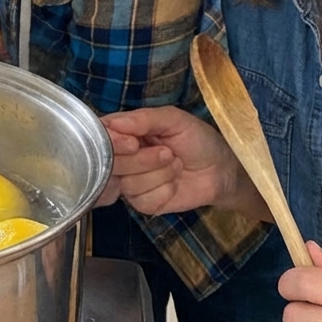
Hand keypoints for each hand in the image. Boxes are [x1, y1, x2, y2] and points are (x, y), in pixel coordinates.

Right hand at [99, 107, 262, 217]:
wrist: (221, 169)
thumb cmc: (198, 139)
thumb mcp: (174, 119)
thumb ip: (143, 118)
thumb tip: (113, 123)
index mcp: (124, 132)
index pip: (100, 137)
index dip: (112, 143)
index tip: (134, 143)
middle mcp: (122, 157)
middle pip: (110, 163)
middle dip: (142, 160)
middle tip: (167, 152)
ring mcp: (130, 182)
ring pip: (128, 183)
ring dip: (159, 174)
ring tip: (175, 164)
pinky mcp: (143, 203)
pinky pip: (142, 199)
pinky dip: (164, 190)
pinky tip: (175, 183)